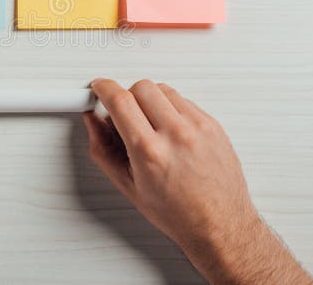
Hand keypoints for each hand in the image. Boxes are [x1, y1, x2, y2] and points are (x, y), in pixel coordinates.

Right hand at [85, 79, 312, 283]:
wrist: (220, 225)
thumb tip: (93, 121)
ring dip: (150, 101)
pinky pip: (184, 100)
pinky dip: (171, 109)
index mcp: (150, 152)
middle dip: (127, 96)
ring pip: (163, 90)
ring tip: (151, 126)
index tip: (99, 88)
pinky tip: (170, 131)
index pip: (120, 100)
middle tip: (125, 115)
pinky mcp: (214, 124)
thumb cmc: (178, 213)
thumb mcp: (128, 185)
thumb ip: (103, 148)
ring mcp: (199, 127)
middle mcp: (177, 136)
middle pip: (141, 87)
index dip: (103, 88)